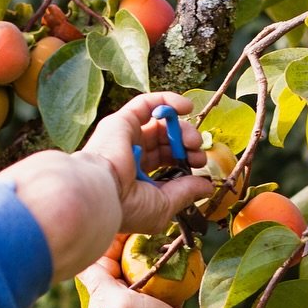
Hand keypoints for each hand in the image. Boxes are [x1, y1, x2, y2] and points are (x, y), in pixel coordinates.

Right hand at [81, 93, 212, 236]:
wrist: (100, 194)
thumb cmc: (126, 207)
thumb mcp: (163, 205)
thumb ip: (185, 193)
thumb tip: (206, 187)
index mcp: (136, 178)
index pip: (165, 163)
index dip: (184, 162)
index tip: (198, 168)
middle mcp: (129, 156)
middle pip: (165, 142)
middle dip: (187, 147)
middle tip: (198, 155)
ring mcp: (125, 137)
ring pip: (160, 124)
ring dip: (182, 129)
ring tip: (193, 141)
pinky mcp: (121, 121)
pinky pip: (146, 103)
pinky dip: (168, 100)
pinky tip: (186, 107)